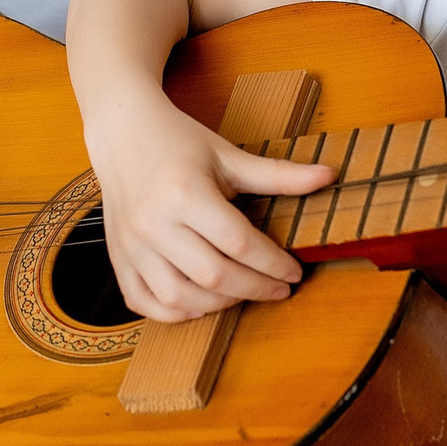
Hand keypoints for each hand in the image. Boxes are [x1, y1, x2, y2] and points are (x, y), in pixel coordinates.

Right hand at [88, 95, 333, 322]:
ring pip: (178, 297)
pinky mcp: (117, 257)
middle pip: (213, 275)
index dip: (273, 263)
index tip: (293, 272)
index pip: (239, 243)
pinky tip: (200, 303)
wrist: (123, 133)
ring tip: (243, 293)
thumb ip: (278, 174)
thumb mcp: (229, 155)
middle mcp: (154, 223)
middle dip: (254, 288)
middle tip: (278, 289)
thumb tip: (329, 176)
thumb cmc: (178, 142)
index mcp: (185, 194)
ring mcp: (132, 245)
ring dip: (218, 304)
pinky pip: (142, 302)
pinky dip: (173, 312)